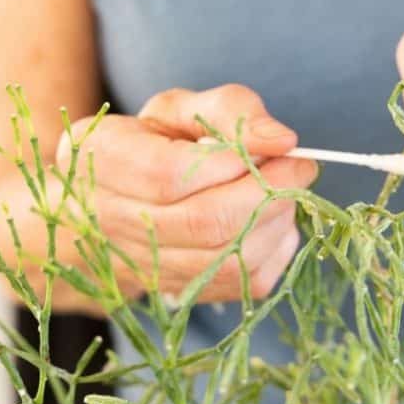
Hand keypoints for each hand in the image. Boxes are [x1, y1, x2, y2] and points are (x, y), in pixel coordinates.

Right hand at [57, 84, 317, 302]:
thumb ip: (231, 110)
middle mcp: (109, 220)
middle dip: (268, 193)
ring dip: (274, 222)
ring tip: (285, 193)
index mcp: (102, 158)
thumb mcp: (181, 109)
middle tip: (301, 170)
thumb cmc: (151, 146)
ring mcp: (141, 266)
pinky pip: (242, 283)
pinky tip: (272, 223)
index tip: (280, 148)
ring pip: (226, 259)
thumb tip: (282, 140)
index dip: (235, 163)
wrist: (108, 207)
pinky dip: (274, 251)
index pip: (170, 174)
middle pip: (204, 222)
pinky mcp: (178, 294)